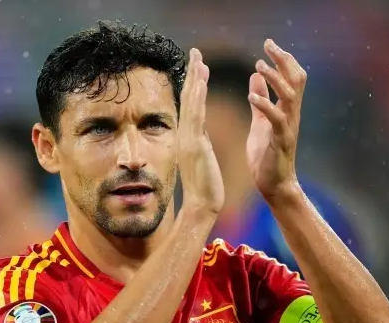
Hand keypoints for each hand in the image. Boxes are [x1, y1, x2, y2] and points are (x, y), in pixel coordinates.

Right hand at [177, 48, 224, 214]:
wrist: (201, 205)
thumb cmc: (203, 185)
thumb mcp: (201, 157)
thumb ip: (199, 142)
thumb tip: (200, 131)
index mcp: (187, 136)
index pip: (190, 104)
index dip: (193, 83)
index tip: (197, 63)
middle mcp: (184, 134)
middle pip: (188, 98)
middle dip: (192, 73)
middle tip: (195, 51)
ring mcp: (188, 139)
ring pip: (191, 104)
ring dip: (195, 80)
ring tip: (199, 59)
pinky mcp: (194, 145)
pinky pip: (196, 117)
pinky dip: (198, 98)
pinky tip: (201, 82)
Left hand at [247, 39, 306, 195]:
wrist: (274, 185)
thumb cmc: (267, 156)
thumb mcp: (261, 122)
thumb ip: (261, 100)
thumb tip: (255, 76)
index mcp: (286, 110)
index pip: (291, 77)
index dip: (283, 59)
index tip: (269, 44)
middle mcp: (292, 115)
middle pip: (296, 80)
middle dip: (284, 60)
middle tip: (269, 45)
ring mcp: (288, 128)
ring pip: (290, 96)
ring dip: (275, 79)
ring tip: (258, 66)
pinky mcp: (280, 141)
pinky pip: (277, 119)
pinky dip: (265, 105)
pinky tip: (251, 96)